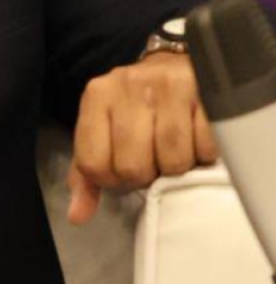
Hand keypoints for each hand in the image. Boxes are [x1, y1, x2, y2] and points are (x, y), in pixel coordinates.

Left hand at [67, 52, 218, 223]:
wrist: (172, 67)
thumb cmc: (134, 107)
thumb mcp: (102, 132)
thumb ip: (86, 174)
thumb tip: (77, 216)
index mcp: (96, 96)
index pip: (94, 163)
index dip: (112, 180)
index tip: (123, 172)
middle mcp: (127, 86)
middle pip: (134, 166)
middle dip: (146, 175)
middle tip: (152, 161)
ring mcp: (166, 86)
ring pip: (173, 161)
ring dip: (176, 167)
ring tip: (174, 150)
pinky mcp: (203, 92)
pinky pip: (205, 148)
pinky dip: (203, 154)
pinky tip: (194, 140)